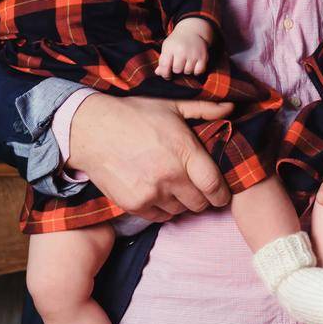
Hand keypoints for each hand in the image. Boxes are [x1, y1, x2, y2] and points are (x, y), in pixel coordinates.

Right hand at [66, 93, 233, 221]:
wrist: (91, 130)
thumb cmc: (134, 115)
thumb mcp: (171, 106)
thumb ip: (204, 110)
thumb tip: (231, 108)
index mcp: (184, 151)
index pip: (214, 185)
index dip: (222, 194)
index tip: (222, 194)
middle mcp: (170, 175)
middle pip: (200, 203)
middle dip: (202, 197)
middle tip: (195, 188)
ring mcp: (152, 192)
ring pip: (180, 211)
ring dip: (181, 202)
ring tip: (173, 186)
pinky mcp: (135, 204)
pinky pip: (160, 217)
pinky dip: (162, 208)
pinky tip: (157, 192)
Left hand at [155, 22, 211, 78]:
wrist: (192, 31)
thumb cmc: (177, 42)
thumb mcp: (167, 47)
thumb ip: (162, 61)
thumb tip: (158, 73)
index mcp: (170, 48)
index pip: (164, 66)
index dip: (165, 74)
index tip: (167, 74)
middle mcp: (182, 50)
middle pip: (177, 70)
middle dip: (177, 69)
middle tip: (179, 63)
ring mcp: (193, 53)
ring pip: (188, 71)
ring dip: (186, 69)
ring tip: (186, 62)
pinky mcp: (203, 56)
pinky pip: (198, 71)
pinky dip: (196, 71)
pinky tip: (194, 65)